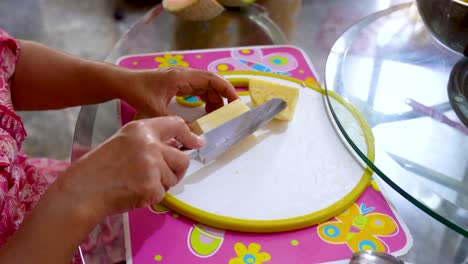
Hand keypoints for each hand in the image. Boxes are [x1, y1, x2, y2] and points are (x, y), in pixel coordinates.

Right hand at [54, 116, 203, 220]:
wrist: (82, 190)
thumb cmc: (98, 168)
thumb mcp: (123, 142)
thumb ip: (148, 141)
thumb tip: (173, 146)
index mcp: (140, 128)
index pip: (175, 125)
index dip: (189, 135)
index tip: (197, 142)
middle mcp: (150, 143)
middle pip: (182, 158)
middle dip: (176, 170)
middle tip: (160, 177)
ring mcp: (152, 165)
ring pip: (173, 178)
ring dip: (161, 184)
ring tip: (137, 183)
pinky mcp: (152, 185)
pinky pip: (163, 193)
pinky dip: (151, 197)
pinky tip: (133, 192)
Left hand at [123, 67, 238, 116]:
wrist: (124, 83)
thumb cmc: (138, 92)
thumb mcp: (157, 111)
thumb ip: (176, 123)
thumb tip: (194, 136)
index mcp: (182, 77)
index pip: (212, 80)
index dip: (227, 90)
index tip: (237, 103)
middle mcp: (185, 76)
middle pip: (212, 84)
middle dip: (223, 98)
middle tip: (230, 114)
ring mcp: (183, 79)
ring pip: (206, 88)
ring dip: (214, 101)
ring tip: (216, 118)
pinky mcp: (179, 85)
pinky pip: (199, 91)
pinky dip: (205, 101)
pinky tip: (205, 114)